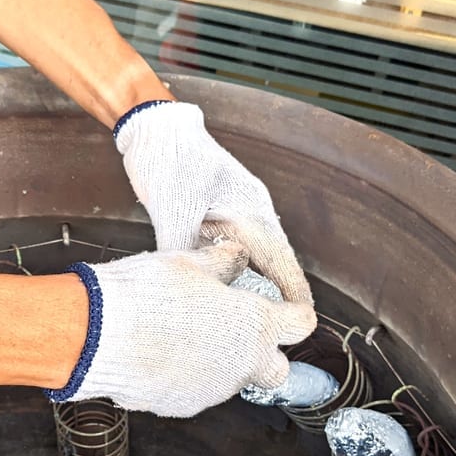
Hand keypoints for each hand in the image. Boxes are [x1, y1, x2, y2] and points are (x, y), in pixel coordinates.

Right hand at [47, 242, 315, 416]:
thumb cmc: (146, 293)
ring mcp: (214, 390)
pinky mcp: (184, 406)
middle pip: (277, 370)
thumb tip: (235, 257)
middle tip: (236, 332)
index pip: (301, 324)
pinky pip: (195, 391)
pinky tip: (159, 356)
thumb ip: (222, 264)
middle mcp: (243, 363)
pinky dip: (186, 377)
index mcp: (255, 324)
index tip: (285, 310)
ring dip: (218, 363)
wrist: (100, 335)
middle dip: (264, 355)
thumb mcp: (189, 264)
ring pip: (230, 381)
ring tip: (181, 337)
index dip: (293, 314)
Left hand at [115, 101, 312, 304]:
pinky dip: (235, 268)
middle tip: (275, 329)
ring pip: (255, 256)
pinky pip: (236, 247)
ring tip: (252, 316)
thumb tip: (185, 288)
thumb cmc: (169, 160)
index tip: (300, 322)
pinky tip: (223, 286)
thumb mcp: (173, 212)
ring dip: (257, 282)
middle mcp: (253, 211)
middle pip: (275, 263)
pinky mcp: (221, 209)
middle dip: (278, 295)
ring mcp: (238, 209)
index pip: (283, 263)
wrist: (154, 127)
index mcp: (252, 212)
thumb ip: (182, 252)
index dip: (293, 294)